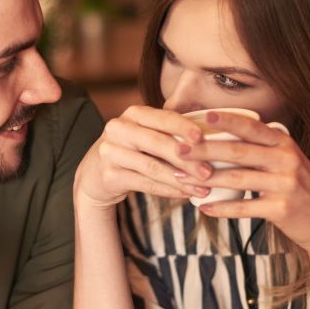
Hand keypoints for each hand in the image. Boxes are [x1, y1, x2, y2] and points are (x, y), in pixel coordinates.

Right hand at [74, 106, 213, 208]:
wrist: (94, 173)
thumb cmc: (133, 150)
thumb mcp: (146, 134)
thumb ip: (171, 133)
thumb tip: (215, 138)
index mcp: (133, 114)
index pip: (162, 118)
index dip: (183, 127)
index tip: (203, 138)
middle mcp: (118, 129)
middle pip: (157, 143)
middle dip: (186, 158)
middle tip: (209, 172)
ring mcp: (110, 152)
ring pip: (152, 167)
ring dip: (180, 179)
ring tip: (202, 188)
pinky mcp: (109, 176)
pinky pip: (145, 184)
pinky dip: (168, 190)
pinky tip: (185, 194)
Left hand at [178, 111, 309, 253]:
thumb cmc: (299, 188)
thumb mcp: (287, 161)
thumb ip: (262, 148)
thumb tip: (222, 138)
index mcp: (284, 143)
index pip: (251, 127)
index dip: (227, 120)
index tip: (203, 116)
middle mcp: (286, 159)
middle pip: (238, 151)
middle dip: (204, 149)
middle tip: (179, 149)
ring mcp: (285, 184)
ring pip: (237, 178)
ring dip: (206, 179)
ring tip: (182, 179)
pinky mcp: (282, 208)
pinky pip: (245, 208)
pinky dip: (222, 208)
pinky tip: (203, 207)